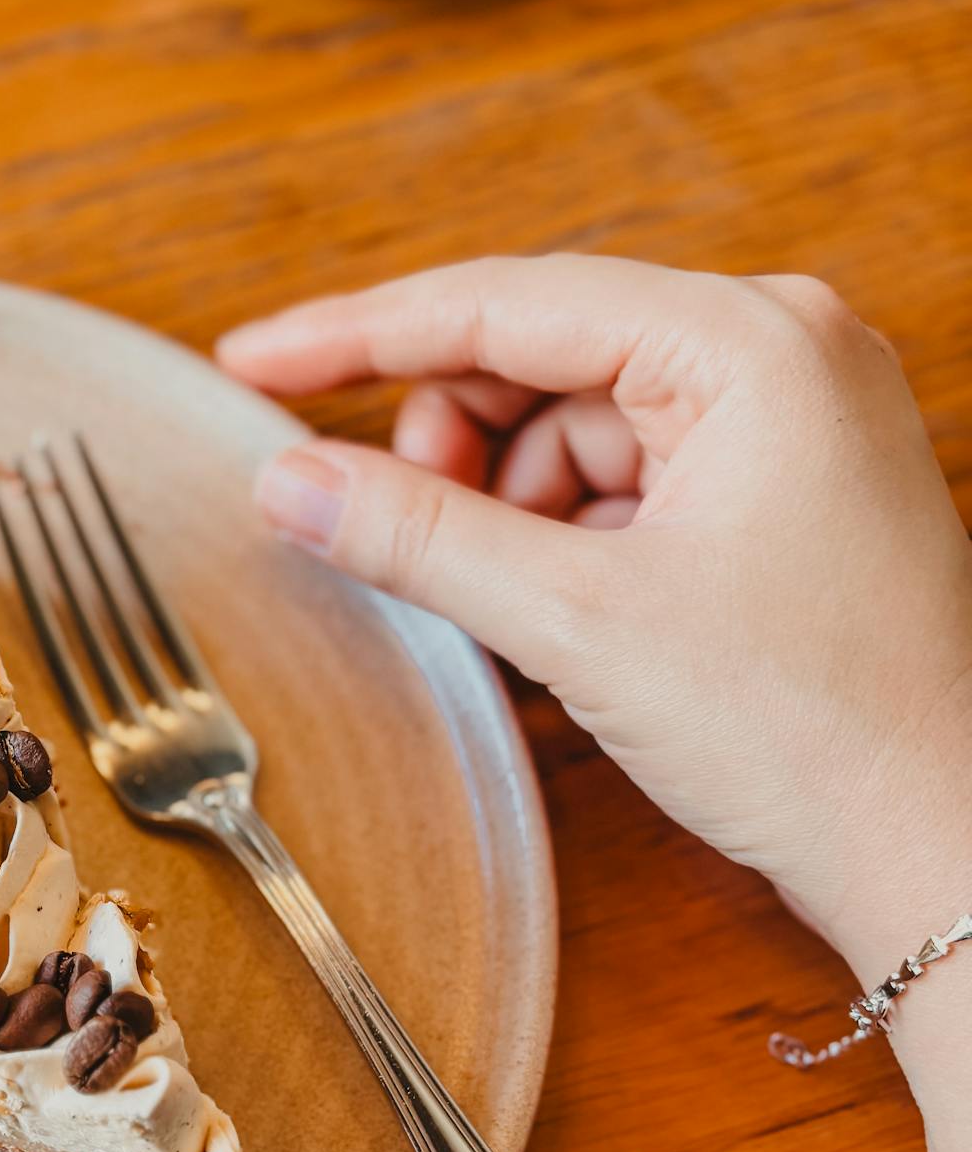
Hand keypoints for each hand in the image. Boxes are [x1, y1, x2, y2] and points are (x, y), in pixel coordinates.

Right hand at [220, 256, 971, 1151]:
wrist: (940, 848)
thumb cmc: (811, 729)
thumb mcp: (580, 622)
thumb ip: (418, 534)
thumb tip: (285, 480)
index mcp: (751, 341)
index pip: (505, 303)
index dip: (357, 335)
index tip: (249, 361)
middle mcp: (783, 350)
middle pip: (540, 357)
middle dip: (454, 447)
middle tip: (400, 537)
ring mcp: (792, 417)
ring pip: (577, 425)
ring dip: (512, 507)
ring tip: (520, 611)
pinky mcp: (785, 486)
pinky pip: (629, 476)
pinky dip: (569, 539)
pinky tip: (564, 618)